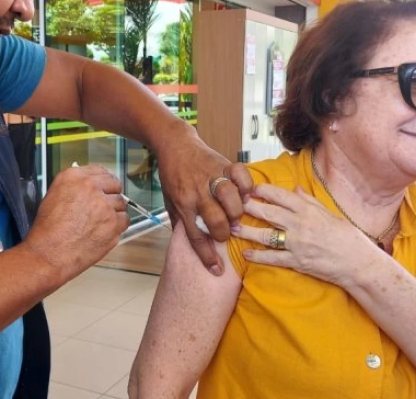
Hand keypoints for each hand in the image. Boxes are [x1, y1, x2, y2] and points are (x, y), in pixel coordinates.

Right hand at [23, 165, 128, 284]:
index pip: (100, 171)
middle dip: (111, 195)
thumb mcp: (54, 196)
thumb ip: (75, 187)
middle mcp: (91, 188)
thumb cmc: (47, 230)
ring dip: (114, 212)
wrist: (49, 254)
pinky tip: (104, 231)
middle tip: (104, 207)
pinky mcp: (113, 224)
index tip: (105, 187)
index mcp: (74, 177)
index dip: (104, 181)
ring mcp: (105, 206)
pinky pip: (124, 221)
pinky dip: (117, 226)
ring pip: (121, 204)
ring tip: (100, 223)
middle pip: (115, 185)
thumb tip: (91, 186)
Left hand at [154, 127, 252, 275]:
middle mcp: (197, 193)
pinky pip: (240, 175)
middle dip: (224, 233)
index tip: (217, 270)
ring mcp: (211, 177)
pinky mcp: (223, 163)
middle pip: (215, 221)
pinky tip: (246, 194)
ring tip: (236, 215)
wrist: (174, 145)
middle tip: (227, 233)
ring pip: (230, 199)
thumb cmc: (172, 176)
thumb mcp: (169, 201)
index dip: (207, 256)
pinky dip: (246, 186)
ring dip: (236, 212)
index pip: (195, 236)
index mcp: (182, 204)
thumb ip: (180, 222)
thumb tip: (189, 247)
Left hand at [236, 185, 380, 286]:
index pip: (280, 196)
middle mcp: (300, 225)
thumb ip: (310, 202)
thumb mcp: (330, 214)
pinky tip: (246, 254)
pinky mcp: (297, 262)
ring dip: (248, 231)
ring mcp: (298, 244)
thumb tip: (295, 189)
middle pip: (268, 213)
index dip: (262, 191)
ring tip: (232, 228)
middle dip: (248, 207)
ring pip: (266, 235)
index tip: (249, 188)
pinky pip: (273, 258)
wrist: (359, 264)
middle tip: (231, 204)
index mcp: (308, 211)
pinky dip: (258, 256)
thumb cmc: (348, 238)